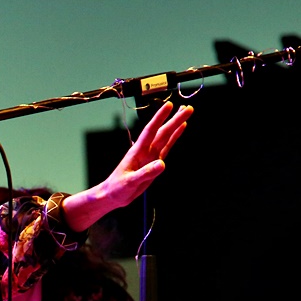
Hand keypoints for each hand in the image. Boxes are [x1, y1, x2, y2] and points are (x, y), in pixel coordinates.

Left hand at [63, 101, 193, 231]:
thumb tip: (162, 164)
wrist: (113, 194)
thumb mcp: (130, 182)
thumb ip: (145, 173)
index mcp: (137, 152)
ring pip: (165, 136)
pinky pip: (167, 147)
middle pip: (162, 132)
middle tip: (188, 108)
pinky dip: (175, 137)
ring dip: (176, 124)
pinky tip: (181, 128)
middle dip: (174, 119)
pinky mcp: (154, 162)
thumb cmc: (117, 188)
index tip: (168, 106)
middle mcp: (145, 151)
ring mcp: (150, 155)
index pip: (150, 131)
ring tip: (186, 111)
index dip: (159, 118)